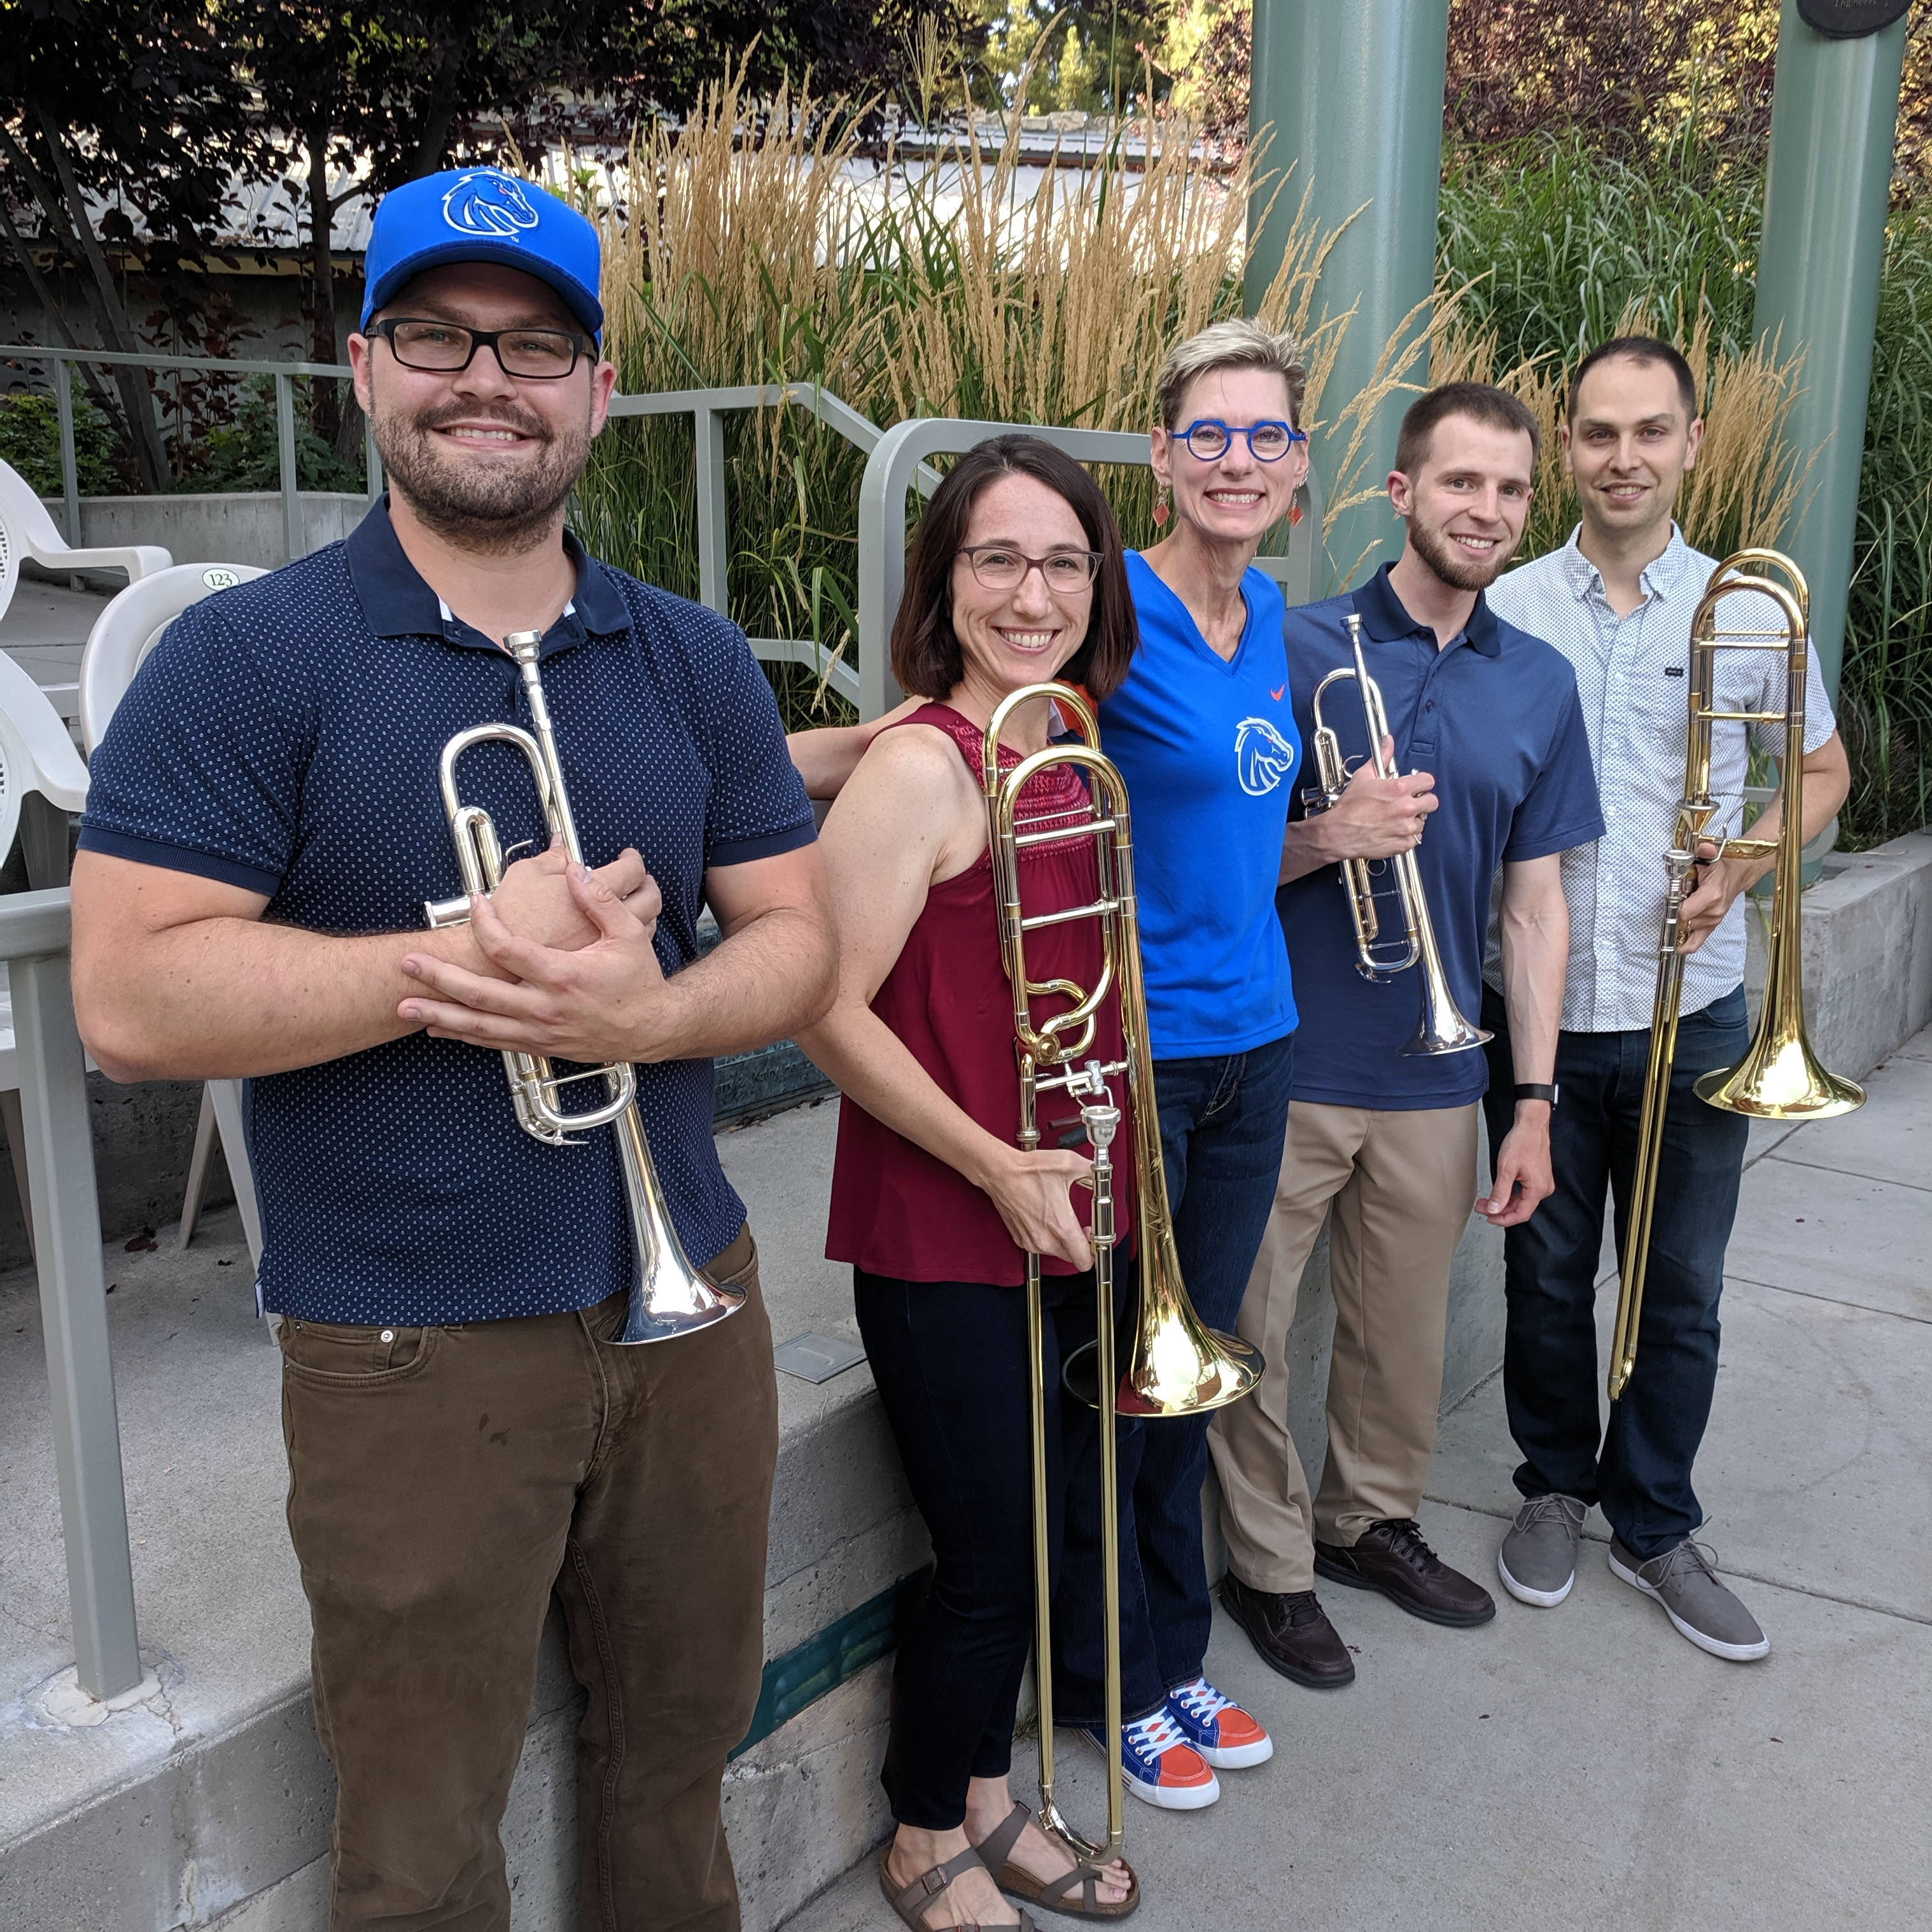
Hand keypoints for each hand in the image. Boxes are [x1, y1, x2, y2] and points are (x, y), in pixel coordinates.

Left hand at [399, 859, 676, 1063]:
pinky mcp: (539, 1045)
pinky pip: (493, 1042)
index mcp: (563, 975)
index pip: (509, 948)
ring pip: (479, 1026)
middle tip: (408, 965)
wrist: (652, 1028)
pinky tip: (438, 1029)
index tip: (474, 902)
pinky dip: (463, 1035)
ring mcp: (539, 1031)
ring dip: (439, 1015)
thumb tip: (573, 869)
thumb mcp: (628, 935)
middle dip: (439, 979)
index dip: (485, 923)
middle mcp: (544, 1007)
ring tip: (405, 1006)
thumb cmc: (639, 980)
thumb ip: (599, 901)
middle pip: (479, 994)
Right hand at [487, 839, 655, 953]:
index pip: (630, 871)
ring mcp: (607, 947)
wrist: (496, 967)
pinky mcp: (600, 966)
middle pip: (647, 899)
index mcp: (593, 893)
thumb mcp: (525, 876)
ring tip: (634, 900)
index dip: (632, 860)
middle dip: (646, 884)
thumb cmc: (511, 918)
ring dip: (643, 910)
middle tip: (640, 878)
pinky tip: (618, 928)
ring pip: (644, 926)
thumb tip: (561, 845)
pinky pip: (629, 947)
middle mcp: (608, 923)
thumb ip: (550, 858)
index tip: (627, 857)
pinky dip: (630, 934)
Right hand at [977, 1144, 1096, 1269]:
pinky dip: (1048, 1238)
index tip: (1096, 1238)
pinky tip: (1048, 1220)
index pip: (1085, 1259)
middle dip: (1082, 1246)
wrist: (1000, 1171)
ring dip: (1064, 1242)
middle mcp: (1045, 1239)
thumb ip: (1093, 1172)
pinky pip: (1041, 1246)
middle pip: (1073, 1258)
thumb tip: (1103, 1175)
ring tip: (1064, 1221)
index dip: (1096, 1251)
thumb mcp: (1070, 1164)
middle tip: (1083, 1228)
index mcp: (1061, 1226)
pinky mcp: (1020, 1239)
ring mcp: (1031, 1241)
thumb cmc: (1029, 1170)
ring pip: (1057, 1253)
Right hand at [1321, 737, 1437, 860]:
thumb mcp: (1364, 776)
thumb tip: (1388, 741)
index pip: (1428, 781)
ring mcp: (1406, 827)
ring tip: (1397, 819)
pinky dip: (1407, 836)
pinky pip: (1415, 839)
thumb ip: (1381, 757)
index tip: (1417, 786)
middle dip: (1423, 801)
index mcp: (1399, 789)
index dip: (1422, 782)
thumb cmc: (1349, 806)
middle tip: (1410, 803)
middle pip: (1432, 802)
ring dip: (1413, 820)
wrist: (1339, 832)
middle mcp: (1406, 808)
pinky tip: (1394, 831)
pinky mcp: (1403, 844)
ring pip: (1423, 821)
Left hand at [1475, 1110, 1553, 1225]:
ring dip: (1503, 1202)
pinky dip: (1510, 1194)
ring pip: (1521, 1200)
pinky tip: (1498, 1193)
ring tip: (1485, 1201)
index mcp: (1538, 1189)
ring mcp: (1542, 1183)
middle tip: (1481, 1207)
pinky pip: (1524, 1192)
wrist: (1531, 1126)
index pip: (1521, 1214)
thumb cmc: (1522, 1142)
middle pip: (1520, 1208)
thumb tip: (1494, 1209)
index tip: (1488, 1217)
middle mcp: (1543, 1188)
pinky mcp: (1538, 1177)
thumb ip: (1500, 1192)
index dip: (1503, 1219)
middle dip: (1499, 1209)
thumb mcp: (1506, 1169)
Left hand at [1677, 841, 1756, 955]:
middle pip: (1683, 922)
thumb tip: (1704, 847)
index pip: (1684, 912)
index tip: (1669, 901)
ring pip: (1686, 930)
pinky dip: (1685, 946)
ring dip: (1679, 923)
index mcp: (1711, 896)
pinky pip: (1697, 942)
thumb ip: (1706, 852)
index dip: (1673, 908)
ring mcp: (1713, 921)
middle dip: (1674, 915)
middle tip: (1671, 906)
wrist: (1737, 875)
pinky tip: (1675, 947)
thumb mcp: (1712, 858)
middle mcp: (1713, 912)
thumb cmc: (1721, 868)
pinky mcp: (1712, 926)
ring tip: (1677, 913)